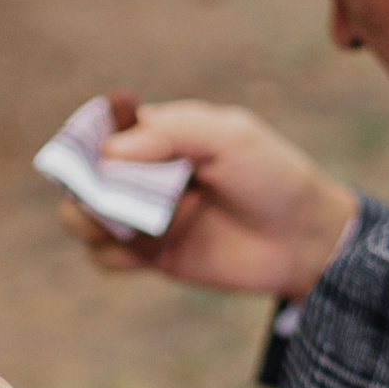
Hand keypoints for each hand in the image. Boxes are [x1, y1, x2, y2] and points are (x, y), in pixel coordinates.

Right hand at [69, 96, 358, 304]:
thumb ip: (172, 132)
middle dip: (86, 186)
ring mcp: (145, 216)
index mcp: (160, 134)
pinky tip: (146, 251)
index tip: (92, 153)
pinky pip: (106, 257)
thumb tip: (109, 151)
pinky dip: (113, 254)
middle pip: (84, 175)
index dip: (86, 140)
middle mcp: (144, 174)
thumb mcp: (230, 136)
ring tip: (131, 224)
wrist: (304, 240)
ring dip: (94, 221)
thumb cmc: (272, 176)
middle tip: (111, 196)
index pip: (103, 130)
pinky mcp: (151, 256)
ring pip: (85, 217)